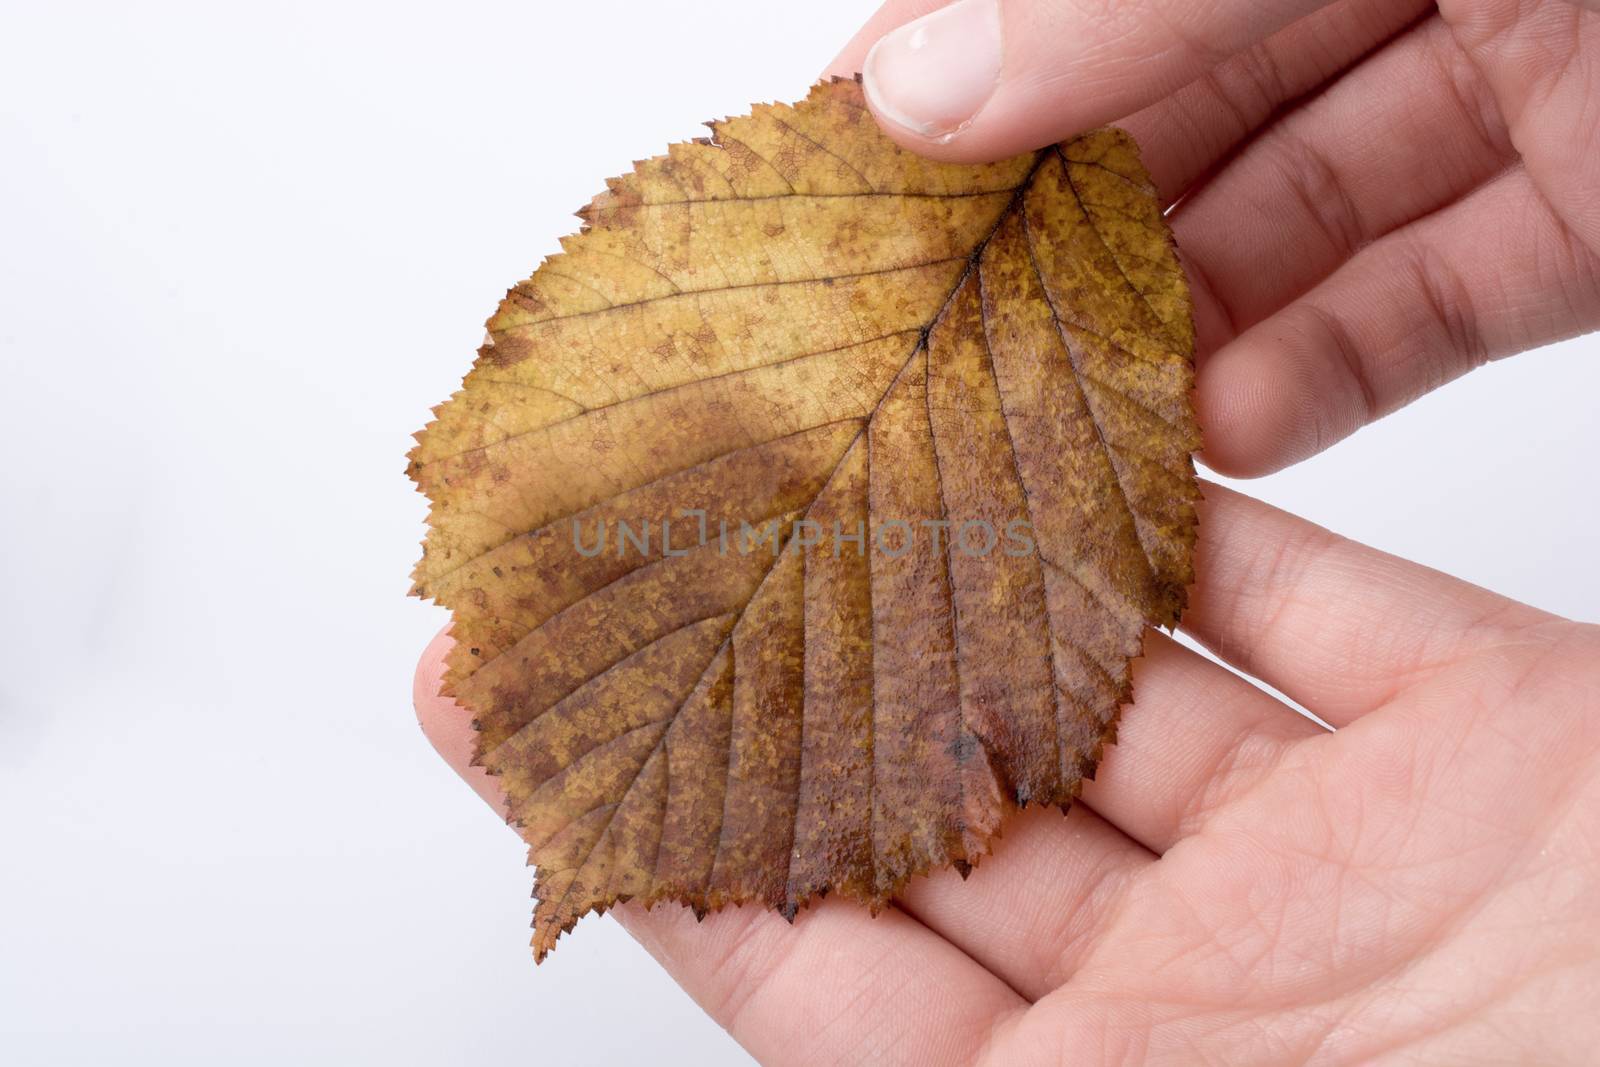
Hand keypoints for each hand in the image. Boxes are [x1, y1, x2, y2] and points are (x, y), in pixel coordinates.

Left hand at [416, 486, 1599, 1064]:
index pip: (814, 965)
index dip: (650, 847)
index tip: (492, 717)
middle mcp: (1193, 982)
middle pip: (931, 795)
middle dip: (768, 674)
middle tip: (625, 556)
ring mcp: (1325, 847)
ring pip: (1097, 676)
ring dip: (964, 574)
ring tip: (816, 470)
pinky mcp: (1466, 732)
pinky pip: (1295, 598)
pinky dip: (1189, 521)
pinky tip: (1059, 446)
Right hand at [826, 0, 1599, 474]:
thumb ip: (1139, 2)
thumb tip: (920, 85)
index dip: (942, 66)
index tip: (829, 175)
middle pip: (1171, 123)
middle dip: (1057, 232)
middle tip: (935, 337)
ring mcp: (1497, 89)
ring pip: (1288, 233)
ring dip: (1179, 334)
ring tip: (1059, 417)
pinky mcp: (1582, 216)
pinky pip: (1424, 308)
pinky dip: (1325, 377)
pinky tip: (1222, 437)